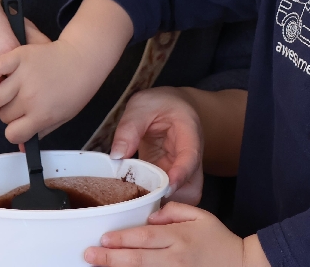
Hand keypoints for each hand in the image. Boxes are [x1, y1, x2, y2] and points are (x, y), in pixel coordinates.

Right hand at [0, 38, 101, 142]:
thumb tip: (20, 147)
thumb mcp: (63, 117)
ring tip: (1, 97)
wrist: (83, 59)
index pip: (13, 134)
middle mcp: (30, 98)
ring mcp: (23, 76)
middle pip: (3, 116)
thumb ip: (40, 132)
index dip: (15, 132)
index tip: (19, 125)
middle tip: (15, 107)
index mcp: (41, 115)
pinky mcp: (19, 57)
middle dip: (7, 114)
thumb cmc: (76, 89)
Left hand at [84, 202, 269, 266]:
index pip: (145, 237)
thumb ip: (174, 211)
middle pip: (138, 259)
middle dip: (111, 258)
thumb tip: (151, 219)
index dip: (123, 239)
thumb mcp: (200, 215)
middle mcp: (175, 258)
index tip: (103, 237)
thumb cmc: (217, 238)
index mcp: (179, 237)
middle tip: (89, 254)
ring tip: (97, 266)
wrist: (240, 264)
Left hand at [111, 88, 203, 204]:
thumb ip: (130, 127)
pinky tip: (132, 202)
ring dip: (160, 205)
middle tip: (144, 202)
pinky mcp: (168, 180)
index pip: (191, 157)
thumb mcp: (142, 105)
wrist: (170, 108)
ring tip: (134, 204)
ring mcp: (180, 173)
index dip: (181, 174)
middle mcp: (190, 159)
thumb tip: (117, 155)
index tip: (167, 187)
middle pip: (191, 188)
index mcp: (189, 134)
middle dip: (171, 200)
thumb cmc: (160, 104)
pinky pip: (165, 198)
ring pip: (180, 199)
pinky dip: (152, 203)